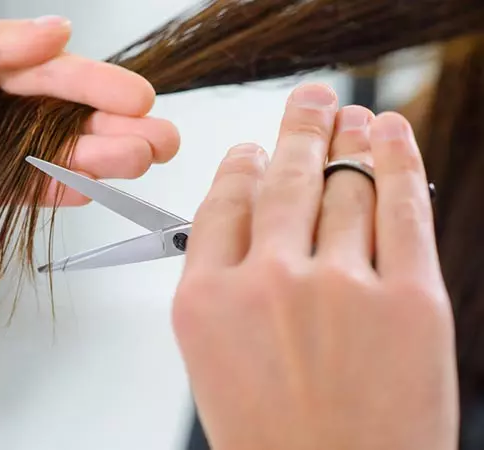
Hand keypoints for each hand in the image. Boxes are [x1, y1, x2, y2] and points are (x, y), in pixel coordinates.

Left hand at [0, 11, 178, 212]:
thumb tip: (57, 33)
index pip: (61, 76)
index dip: (102, 87)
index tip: (140, 98)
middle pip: (73, 121)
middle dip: (120, 129)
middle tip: (160, 139)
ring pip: (57, 158)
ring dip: (99, 161)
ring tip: (137, 161)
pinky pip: (23, 193)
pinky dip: (55, 194)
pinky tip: (87, 190)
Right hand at [172, 83, 457, 449]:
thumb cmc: (272, 441)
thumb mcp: (212, 361)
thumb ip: (222, 283)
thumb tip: (251, 214)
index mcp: (206, 301)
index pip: (225, 202)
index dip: (243, 165)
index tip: (254, 150)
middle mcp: (267, 284)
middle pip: (284, 178)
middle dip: (298, 129)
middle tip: (308, 102)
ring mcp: (340, 288)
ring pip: (343, 186)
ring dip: (347, 139)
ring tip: (350, 118)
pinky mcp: (410, 301)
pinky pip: (401, 206)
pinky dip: (398, 158)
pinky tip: (389, 132)